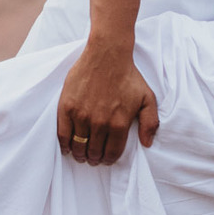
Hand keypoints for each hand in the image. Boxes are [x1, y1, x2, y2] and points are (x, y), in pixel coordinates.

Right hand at [57, 39, 159, 165]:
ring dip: (80, 154)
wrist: (107, 54)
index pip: (112, 152)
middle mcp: (100, 122)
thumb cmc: (128, 76)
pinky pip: (63, 134)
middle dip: (94, 158)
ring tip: (81, 154)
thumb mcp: (147, 98)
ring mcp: (82, 115)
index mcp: (119, 123)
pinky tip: (67, 147)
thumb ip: (150, 123)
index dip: (108, 159)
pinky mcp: (67, 107)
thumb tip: (147, 144)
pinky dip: (64, 145)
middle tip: (93, 158)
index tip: (105, 159)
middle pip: (94, 152)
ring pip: (78, 145)